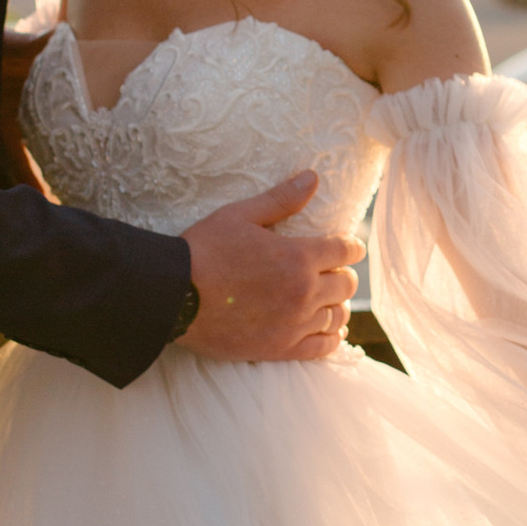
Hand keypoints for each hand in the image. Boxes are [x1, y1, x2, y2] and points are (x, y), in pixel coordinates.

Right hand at [179, 172, 362, 363]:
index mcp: (298, 256)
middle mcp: (303, 292)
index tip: (350, 246)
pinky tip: (327, 330)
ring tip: (328, 299)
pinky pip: (322, 347)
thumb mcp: (241, 215)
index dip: (352, 246)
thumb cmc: (205, 250)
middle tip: (332, 270)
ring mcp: (294, 324)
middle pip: (346, 284)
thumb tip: (313, 177)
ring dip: (337, 305)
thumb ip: (282, 199)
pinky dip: (331, 337)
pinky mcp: (280, 349)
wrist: (174, 295)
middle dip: (344, 274)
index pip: (345, 250)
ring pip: (338, 316)